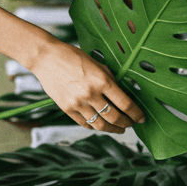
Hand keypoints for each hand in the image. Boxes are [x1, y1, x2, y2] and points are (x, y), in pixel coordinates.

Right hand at [27, 40, 145, 133]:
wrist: (46, 58)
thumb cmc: (72, 56)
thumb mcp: (96, 63)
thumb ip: (109, 79)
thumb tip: (123, 94)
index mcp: (102, 80)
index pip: (125, 103)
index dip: (135, 113)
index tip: (140, 118)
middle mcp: (91, 94)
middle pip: (114, 117)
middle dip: (126, 123)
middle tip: (130, 124)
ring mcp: (78, 103)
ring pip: (100, 124)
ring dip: (112, 129)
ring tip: (118, 129)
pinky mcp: (66, 108)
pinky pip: (84, 123)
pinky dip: (94, 126)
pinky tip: (99, 125)